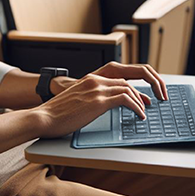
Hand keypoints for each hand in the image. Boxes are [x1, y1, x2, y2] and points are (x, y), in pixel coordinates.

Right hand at [34, 63, 163, 137]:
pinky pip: (126, 100)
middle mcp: (94, 80)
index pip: (119, 77)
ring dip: (141, 101)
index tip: (142, 98)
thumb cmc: (56, 115)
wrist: (43, 118)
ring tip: (144, 112)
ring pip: (129, 89)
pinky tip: (139, 115)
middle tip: (151, 102)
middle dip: (143, 91)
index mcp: (89, 79)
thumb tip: (101, 108)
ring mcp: (96, 89)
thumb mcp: (76, 102)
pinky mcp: (98, 101)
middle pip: (127, 80)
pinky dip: (136, 107)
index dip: (134, 87)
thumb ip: (90, 100)